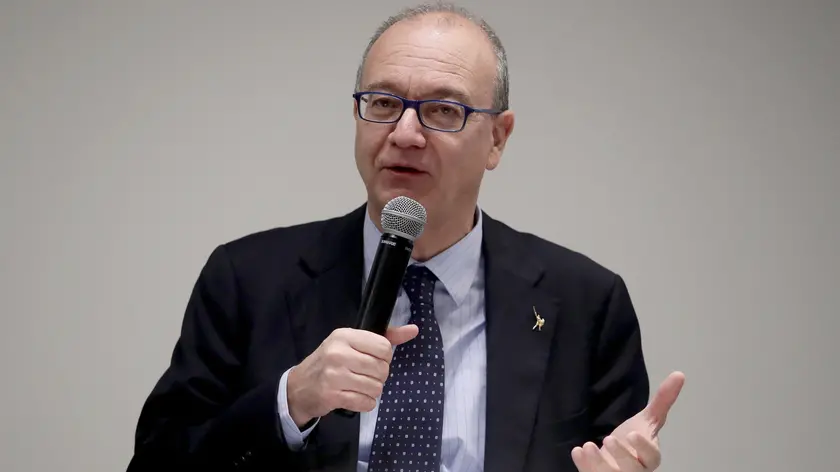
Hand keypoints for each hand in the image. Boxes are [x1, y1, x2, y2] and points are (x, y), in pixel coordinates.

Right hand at [286, 325, 417, 426]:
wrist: (299, 387)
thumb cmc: (329, 362)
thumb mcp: (352, 343)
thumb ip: (385, 337)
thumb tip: (413, 329)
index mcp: (345, 335)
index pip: (384, 347)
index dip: (384, 358)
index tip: (373, 360)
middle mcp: (338, 353)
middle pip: (382, 369)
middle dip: (379, 377)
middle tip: (365, 376)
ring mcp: (334, 375)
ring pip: (376, 388)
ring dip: (372, 391)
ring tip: (358, 387)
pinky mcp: (332, 396)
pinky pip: (366, 403)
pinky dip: (365, 403)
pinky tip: (354, 397)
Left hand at [571, 371, 684, 471]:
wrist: (616, 457)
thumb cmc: (634, 440)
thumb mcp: (648, 420)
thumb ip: (662, 401)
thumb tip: (679, 373)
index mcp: (649, 457)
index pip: (650, 456)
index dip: (642, 446)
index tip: (632, 433)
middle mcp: (635, 470)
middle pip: (632, 469)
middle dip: (621, 456)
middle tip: (608, 438)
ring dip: (597, 462)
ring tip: (588, 446)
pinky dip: (583, 465)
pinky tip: (577, 451)